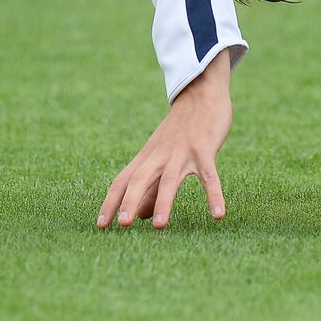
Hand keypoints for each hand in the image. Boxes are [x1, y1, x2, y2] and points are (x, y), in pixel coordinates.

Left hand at [97, 51, 231, 229]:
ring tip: (159, 227)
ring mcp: (182, 152)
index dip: (111, 203)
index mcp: (146, 157)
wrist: (200, 93)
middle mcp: (159, 155)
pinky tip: (218, 215)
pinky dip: (214, 195)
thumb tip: (141, 216)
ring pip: (169, 179)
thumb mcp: (162, 157)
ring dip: (164, 203)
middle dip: (129, 201)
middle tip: (122, 226)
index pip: (122, 181)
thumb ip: (152, 188)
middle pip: (140, 179)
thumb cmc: (180, 130)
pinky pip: (209, 175)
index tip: (101, 227)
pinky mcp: (204, 149)